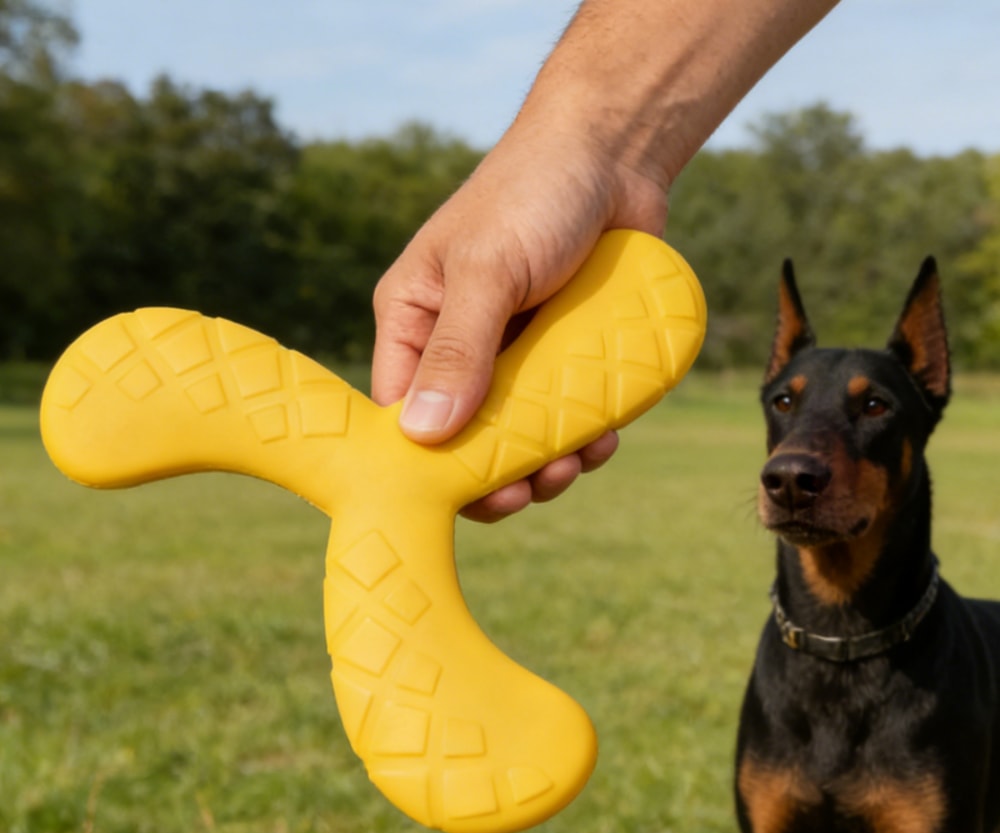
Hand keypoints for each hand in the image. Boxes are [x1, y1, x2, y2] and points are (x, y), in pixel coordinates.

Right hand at [371, 123, 667, 520]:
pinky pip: (565, 415)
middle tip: (536, 485)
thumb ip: (460, 350)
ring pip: (519, 436)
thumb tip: (424, 435)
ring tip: (579, 458)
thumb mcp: (488, 269)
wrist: (614, 153)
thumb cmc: (534, 192)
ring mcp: (514, 355)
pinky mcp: (561, 357)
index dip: (429, 462)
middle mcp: (458, 346)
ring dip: (548, 461)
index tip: (471, 494)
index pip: (402, 411)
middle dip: (500, 471)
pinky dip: (583, 435)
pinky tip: (604, 435)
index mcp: (415, 321)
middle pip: (465, 437)